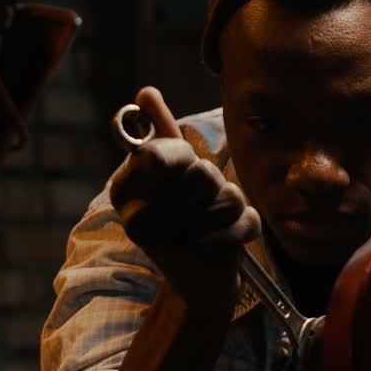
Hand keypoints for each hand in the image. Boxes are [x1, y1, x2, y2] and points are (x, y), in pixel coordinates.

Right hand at [109, 87, 261, 299]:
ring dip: (233, 205)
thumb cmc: (183, 215)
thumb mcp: (170, 172)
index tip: (184, 164)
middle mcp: (136, 216)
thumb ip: (159, 131)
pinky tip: (229, 237)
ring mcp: (167, 243)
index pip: (160, 152)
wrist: (197, 278)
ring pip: (228, 196)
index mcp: (125, 187)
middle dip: (212, 182)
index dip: (182, 157)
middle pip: (202, 172)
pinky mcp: (201, 262)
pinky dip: (245, 228)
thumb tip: (145, 92)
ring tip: (216, 218)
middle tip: (201, 199)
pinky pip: (244, 223)